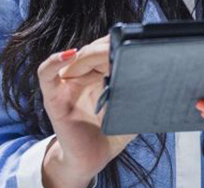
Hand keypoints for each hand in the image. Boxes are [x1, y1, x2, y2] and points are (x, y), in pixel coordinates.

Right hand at [37, 34, 136, 185]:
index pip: (105, 49)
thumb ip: (140, 95)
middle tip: (123, 49)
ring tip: (105, 54)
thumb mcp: (130, 111)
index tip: (133, 44)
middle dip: (107, 48)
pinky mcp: (53, 97)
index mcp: (100, 75)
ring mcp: (66, 85)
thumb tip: (156, 80)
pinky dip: (55, 61)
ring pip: (74, 58)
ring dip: (89, 53)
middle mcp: (82, 76)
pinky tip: (71, 55)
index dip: (117, 45)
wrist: (91, 159)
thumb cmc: (109, 136)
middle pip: (91, 50)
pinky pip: (46, 73)